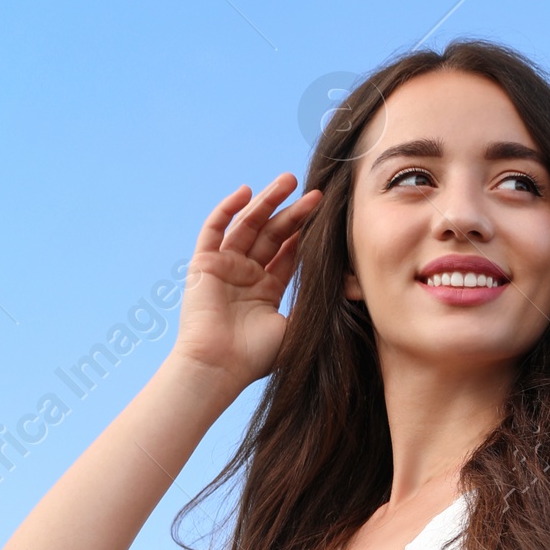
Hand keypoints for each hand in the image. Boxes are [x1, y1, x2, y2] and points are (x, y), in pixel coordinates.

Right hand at [171, 175, 321, 395]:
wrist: (218, 368)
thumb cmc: (255, 358)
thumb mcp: (295, 329)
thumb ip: (313, 306)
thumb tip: (346, 288)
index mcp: (266, 291)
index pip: (288, 253)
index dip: (305, 233)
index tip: (325, 214)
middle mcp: (245, 276)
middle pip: (272, 235)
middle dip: (293, 213)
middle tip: (315, 193)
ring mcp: (224, 268)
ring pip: (247, 226)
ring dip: (266, 202)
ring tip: (288, 181)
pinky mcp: (203, 265)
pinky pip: (213, 230)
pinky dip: (227, 209)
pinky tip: (246, 192)